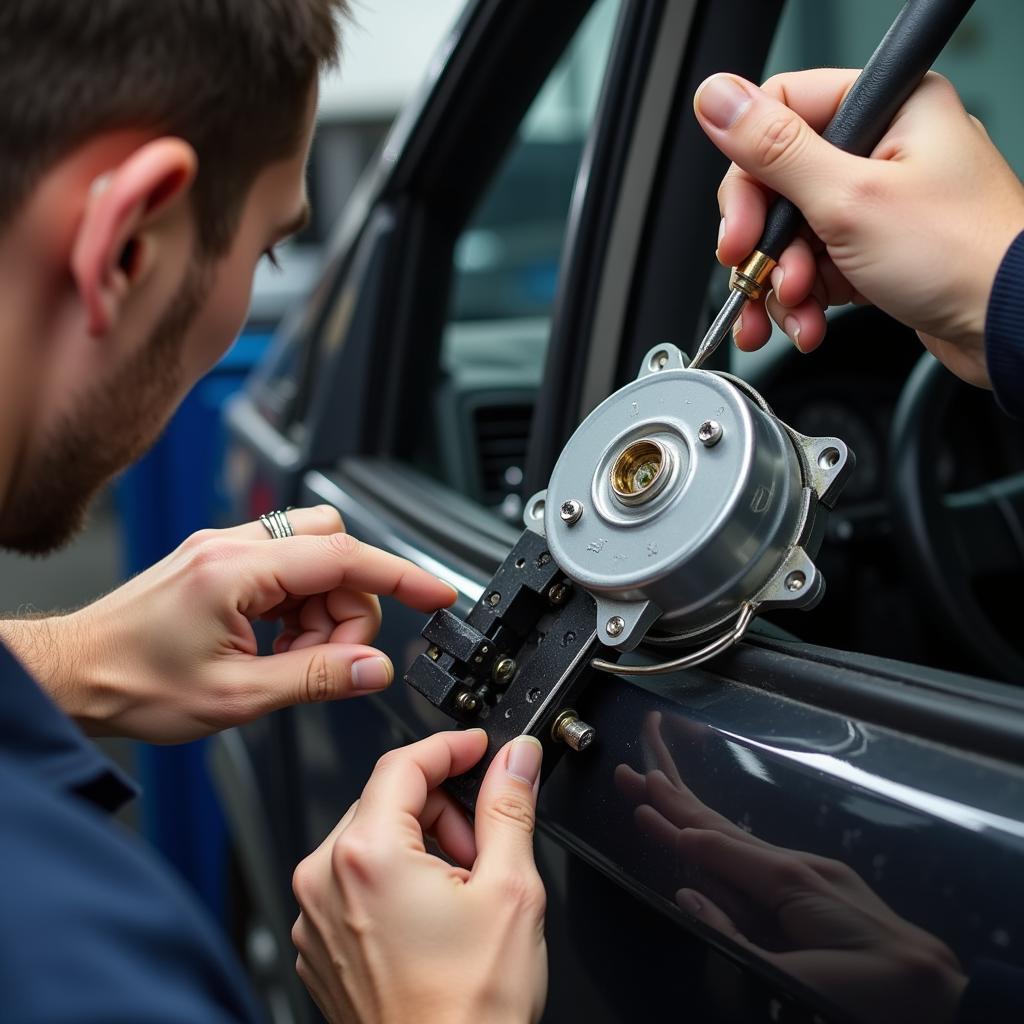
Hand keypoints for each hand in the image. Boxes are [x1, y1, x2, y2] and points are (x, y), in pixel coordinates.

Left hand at [0, 505, 457, 741]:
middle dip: (352, 603)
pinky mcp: (221, 563)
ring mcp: (226, 551)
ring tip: (294, 659)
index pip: (344, 556)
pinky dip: (300, 608)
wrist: (72, 675)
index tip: (438, 593)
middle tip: (331, 658)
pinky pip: (288, 570)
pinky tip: (278, 645)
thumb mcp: (236, 696)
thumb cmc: (131, 684)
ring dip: (324, 610)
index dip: (401, 575)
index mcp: (237, 571)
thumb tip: (374, 668)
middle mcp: (233, 547)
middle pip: (336, 548)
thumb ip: (316, 678)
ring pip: (315, 559)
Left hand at [291, 729, 547, 1023]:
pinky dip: (394, 880)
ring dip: (421, 845)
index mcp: (366, 855)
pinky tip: (433, 916)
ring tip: (462, 891)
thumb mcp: (509, 889)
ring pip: (372, 841)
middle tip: (484, 845)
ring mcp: (316, 916)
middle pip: (387, 801)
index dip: (449, 747)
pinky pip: (354, 882)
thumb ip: (509, 806)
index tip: (477, 748)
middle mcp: (324, 880)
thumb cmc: (469, 1009)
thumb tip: (513, 759)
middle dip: (442, 809)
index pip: (403, 763)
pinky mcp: (319, 943)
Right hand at [617, 712, 966, 1023]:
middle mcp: (797, 865)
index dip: (670, 824)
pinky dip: (721, 834)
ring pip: (736, 834)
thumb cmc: (874, 993)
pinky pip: (755, 854)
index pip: (713, 846)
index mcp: (789, 882)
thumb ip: (735, 938)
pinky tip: (709, 830)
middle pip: (720, 825)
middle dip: (674, 795)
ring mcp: (811, 872)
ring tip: (659, 782)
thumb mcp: (799, 979)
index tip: (634, 797)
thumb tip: (685, 893)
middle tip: (631, 768)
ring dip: (693, 809)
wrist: (944, 996)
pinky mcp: (819, 887)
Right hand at [693, 69, 1023, 386]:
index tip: (740, 226)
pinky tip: (807, 323)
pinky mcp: (875, 249)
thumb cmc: (959, 256)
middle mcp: (883, 147)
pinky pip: (816, 267)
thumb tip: (717, 97)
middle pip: (779, 184)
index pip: (781, 114)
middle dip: (764, 243)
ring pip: (793, 234)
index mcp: (887, 108)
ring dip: (781, 282)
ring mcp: (879, 201)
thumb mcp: (848, 198)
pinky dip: (804, 300)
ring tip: (793, 310)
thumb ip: (774, 149)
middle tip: (756, 272)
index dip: (748, 175)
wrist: (1008, 327)